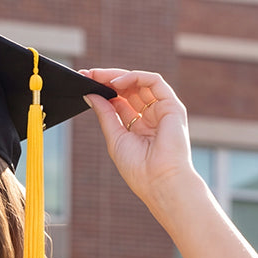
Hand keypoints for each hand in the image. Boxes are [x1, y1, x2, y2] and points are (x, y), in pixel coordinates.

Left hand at [80, 68, 194, 204]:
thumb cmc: (139, 170)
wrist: (160, 182)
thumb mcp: (115, 139)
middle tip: (87, 74)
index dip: (104, 92)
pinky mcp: (172, 105)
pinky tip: (116, 83)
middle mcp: (151, 117)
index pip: (120, 102)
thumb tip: (90, 95)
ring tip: (98, 77)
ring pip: (140, 82)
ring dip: (117, 76)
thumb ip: (105, 115)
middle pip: (129, 90)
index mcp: (138, 128)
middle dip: (107, 80)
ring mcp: (162, 110)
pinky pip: (153, 81)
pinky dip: (134, 77)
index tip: (85, 83)